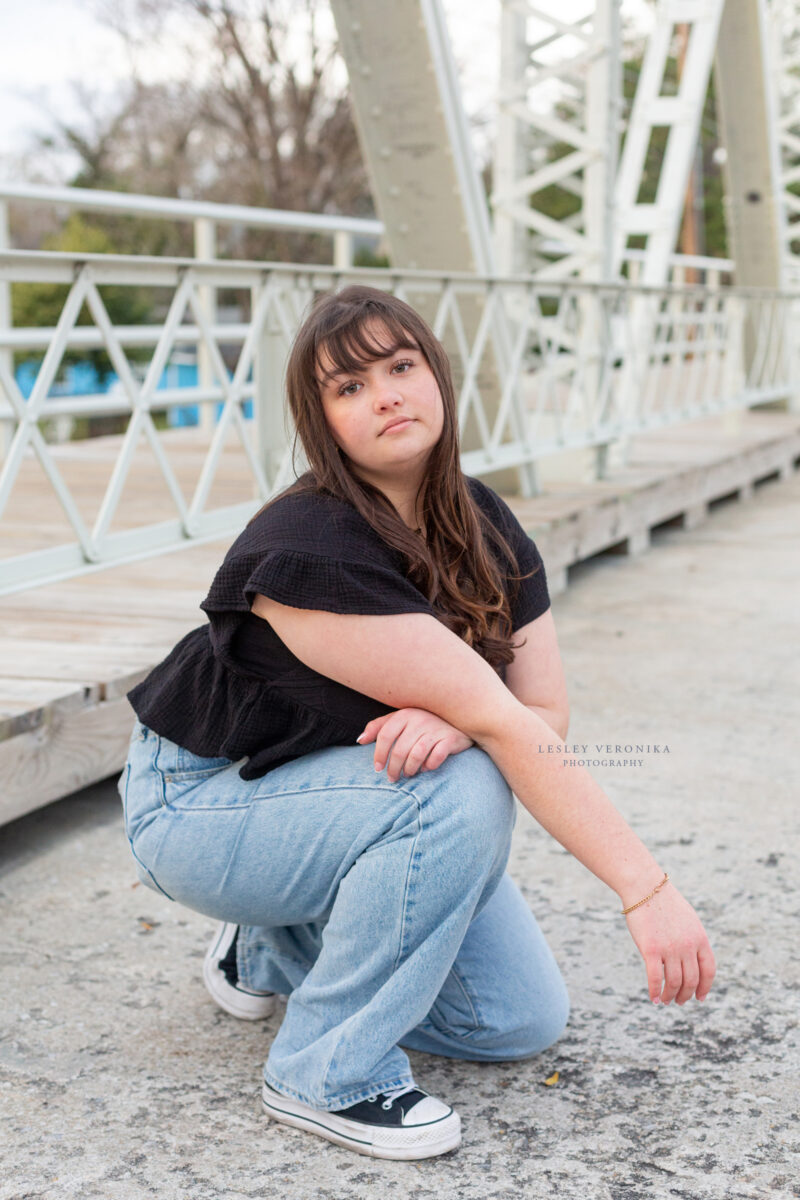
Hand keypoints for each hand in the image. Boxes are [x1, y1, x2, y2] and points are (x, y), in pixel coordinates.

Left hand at [356, 708, 473, 782]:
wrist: (460, 717)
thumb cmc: (424, 721)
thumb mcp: (401, 719)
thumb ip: (380, 727)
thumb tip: (360, 740)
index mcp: (405, 714)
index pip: (385, 735)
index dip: (378, 754)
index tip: (377, 768)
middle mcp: (419, 720)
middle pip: (399, 750)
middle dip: (393, 768)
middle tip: (393, 778)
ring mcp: (435, 729)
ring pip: (416, 755)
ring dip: (410, 769)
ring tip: (408, 774)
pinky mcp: (450, 739)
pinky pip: (436, 757)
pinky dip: (428, 766)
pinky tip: (426, 768)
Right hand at [624, 881, 715, 1004]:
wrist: (645, 887)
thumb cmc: (664, 902)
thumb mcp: (688, 920)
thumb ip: (693, 939)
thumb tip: (692, 959)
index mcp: (700, 938)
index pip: (708, 971)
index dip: (705, 987)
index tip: (700, 998)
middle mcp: (688, 946)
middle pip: (691, 981)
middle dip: (686, 995)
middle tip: (679, 1001)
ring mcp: (670, 949)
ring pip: (674, 983)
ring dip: (670, 996)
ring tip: (666, 1000)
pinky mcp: (650, 950)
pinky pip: (655, 978)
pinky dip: (655, 992)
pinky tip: (654, 999)